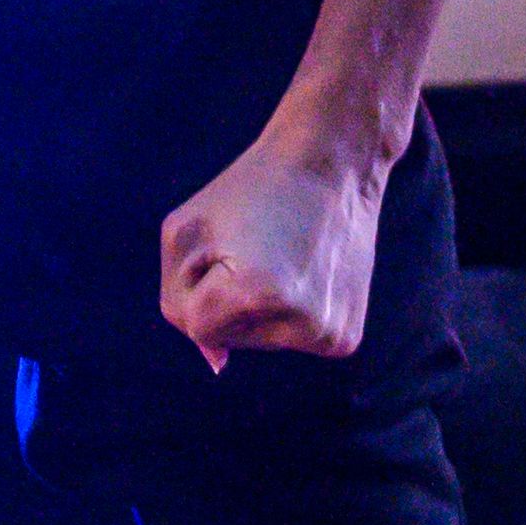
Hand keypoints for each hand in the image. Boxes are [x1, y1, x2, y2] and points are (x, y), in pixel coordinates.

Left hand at [157, 130, 387, 371]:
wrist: (332, 161)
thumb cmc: (250, 188)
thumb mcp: (186, 231)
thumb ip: (179, 299)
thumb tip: (216, 363)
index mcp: (259, 293)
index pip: (197, 325)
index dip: (199, 279)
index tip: (228, 240)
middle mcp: (303, 324)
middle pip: (229, 338)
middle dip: (225, 297)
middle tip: (259, 244)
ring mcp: (330, 335)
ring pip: (259, 342)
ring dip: (255, 306)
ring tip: (284, 256)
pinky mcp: (347, 337)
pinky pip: (290, 339)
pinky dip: (286, 311)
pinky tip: (306, 271)